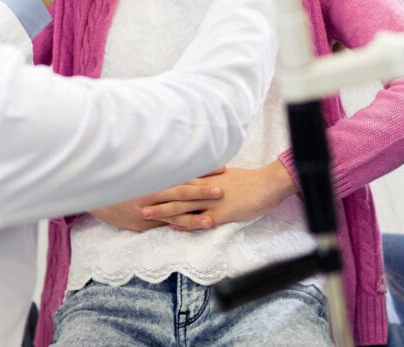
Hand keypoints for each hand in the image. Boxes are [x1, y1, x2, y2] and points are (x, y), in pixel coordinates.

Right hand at [91, 167, 226, 231]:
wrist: (92, 188)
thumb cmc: (120, 174)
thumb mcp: (140, 164)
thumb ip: (161, 163)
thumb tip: (183, 154)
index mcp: (154, 175)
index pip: (182, 172)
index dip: (202, 171)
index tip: (221, 168)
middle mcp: (150, 192)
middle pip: (180, 192)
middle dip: (202, 192)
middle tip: (222, 191)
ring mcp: (145, 209)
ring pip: (173, 213)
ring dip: (193, 218)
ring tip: (211, 221)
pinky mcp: (141, 223)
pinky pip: (163, 225)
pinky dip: (177, 227)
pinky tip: (191, 231)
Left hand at [142, 161, 297, 231]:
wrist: (269, 184)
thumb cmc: (251, 181)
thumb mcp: (228, 176)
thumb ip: (212, 179)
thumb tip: (204, 180)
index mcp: (207, 178)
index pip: (180, 180)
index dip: (161, 183)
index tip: (144, 184)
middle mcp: (206, 188)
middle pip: (175, 191)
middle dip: (154, 195)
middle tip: (134, 198)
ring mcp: (212, 201)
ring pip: (183, 206)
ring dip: (163, 210)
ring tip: (145, 214)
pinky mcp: (221, 213)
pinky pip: (200, 219)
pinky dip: (185, 223)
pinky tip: (172, 227)